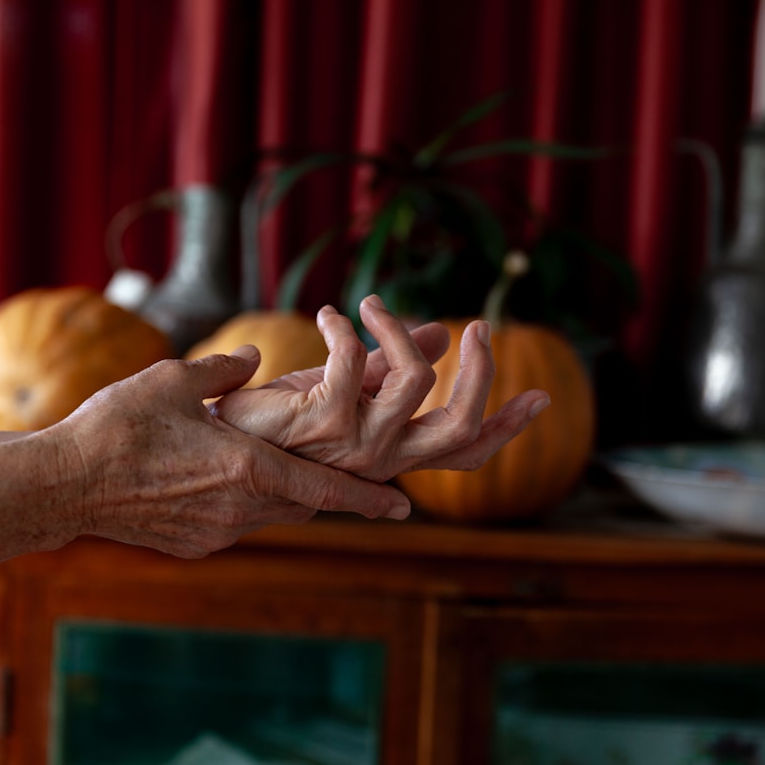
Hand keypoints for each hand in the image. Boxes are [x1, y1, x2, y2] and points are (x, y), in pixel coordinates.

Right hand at [46, 352, 411, 557]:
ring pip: (274, 516)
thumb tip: (255, 358)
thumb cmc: (117, 425)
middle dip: (335, 492)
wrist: (63, 484)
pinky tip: (231, 487)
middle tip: (364, 482)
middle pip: (305, 503)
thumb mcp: (174, 380)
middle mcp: (241, 507)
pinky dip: (249, 506)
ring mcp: (217, 532)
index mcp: (248, 465)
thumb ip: (225, 369)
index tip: (405, 507)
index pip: (326, 488)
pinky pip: (238, 525)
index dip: (369, 498)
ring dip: (290, 497)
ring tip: (294, 475)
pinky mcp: (193, 544)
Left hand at [210, 295, 550, 482]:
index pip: (466, 452)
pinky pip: (357, 360)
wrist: (225, 443)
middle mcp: (387, 459)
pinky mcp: (327, 420)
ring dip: (397, 328)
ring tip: (369, 305)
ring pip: (418, 378)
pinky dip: (345, 328)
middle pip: (462, 425)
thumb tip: (437, 334)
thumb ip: (393, 368)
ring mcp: (359, 445)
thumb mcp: (351, 390)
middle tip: (479, 327)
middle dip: (482, 372)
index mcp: (398, 455)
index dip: (508, 427)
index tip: (540, 396)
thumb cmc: (283, 419)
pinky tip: (328, 317)